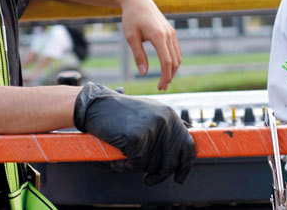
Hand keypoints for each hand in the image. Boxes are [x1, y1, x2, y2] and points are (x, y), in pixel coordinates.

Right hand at [73, 82, 195, 184]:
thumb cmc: (122, 114)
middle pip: (171, 162)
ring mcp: (152, 129)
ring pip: (152, 165)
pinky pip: (136, 165)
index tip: (179, 178)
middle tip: (149, 180)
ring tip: (125, 157)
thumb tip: (184, 151)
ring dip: (137, 168)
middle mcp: (165, 121)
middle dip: (160, 175)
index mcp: (171, 115)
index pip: (189, 145)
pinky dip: (125, 167)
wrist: (97, 105)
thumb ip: (168, 128)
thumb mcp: (151, 114)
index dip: (186, 165)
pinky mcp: (137, 138)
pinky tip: (117, 160)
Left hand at [118, 0, 180, 89]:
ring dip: (173, 70)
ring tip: (164, 80)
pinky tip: (167, 67)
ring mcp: (171, 32)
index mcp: (159, 36)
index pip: (166, 62)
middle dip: (170, 76)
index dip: (165, 76)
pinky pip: (176, 49)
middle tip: (161, 87)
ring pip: (178, 56)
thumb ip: (138, 55)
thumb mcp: (131, 37)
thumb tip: (144, 73)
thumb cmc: (131, 18)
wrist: (138, 0)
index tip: (160, 87)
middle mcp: (168, 35)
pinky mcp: (171, 31)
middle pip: (175, 61)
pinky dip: (174, 60)